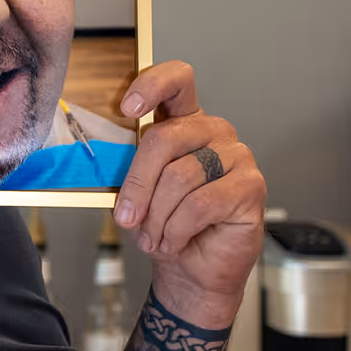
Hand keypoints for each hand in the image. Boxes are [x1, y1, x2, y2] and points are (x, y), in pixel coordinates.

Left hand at [112, 61, 265, 323]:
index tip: (127, 108)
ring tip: (152, 238)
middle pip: (164, 138)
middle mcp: (214, 132)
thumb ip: (127, 168)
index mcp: (184, 123)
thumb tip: (100, 162)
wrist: (194, 269)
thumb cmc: (165, 225)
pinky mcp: (251, 186)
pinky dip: (175, 231)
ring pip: (179, 177)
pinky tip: (172, 243)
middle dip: (137, 183)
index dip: (151, 85)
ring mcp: (237, 156)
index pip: (177, 80)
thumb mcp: (137, 192)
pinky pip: (199, 205)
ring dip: (156, 217)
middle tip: (126, 217)